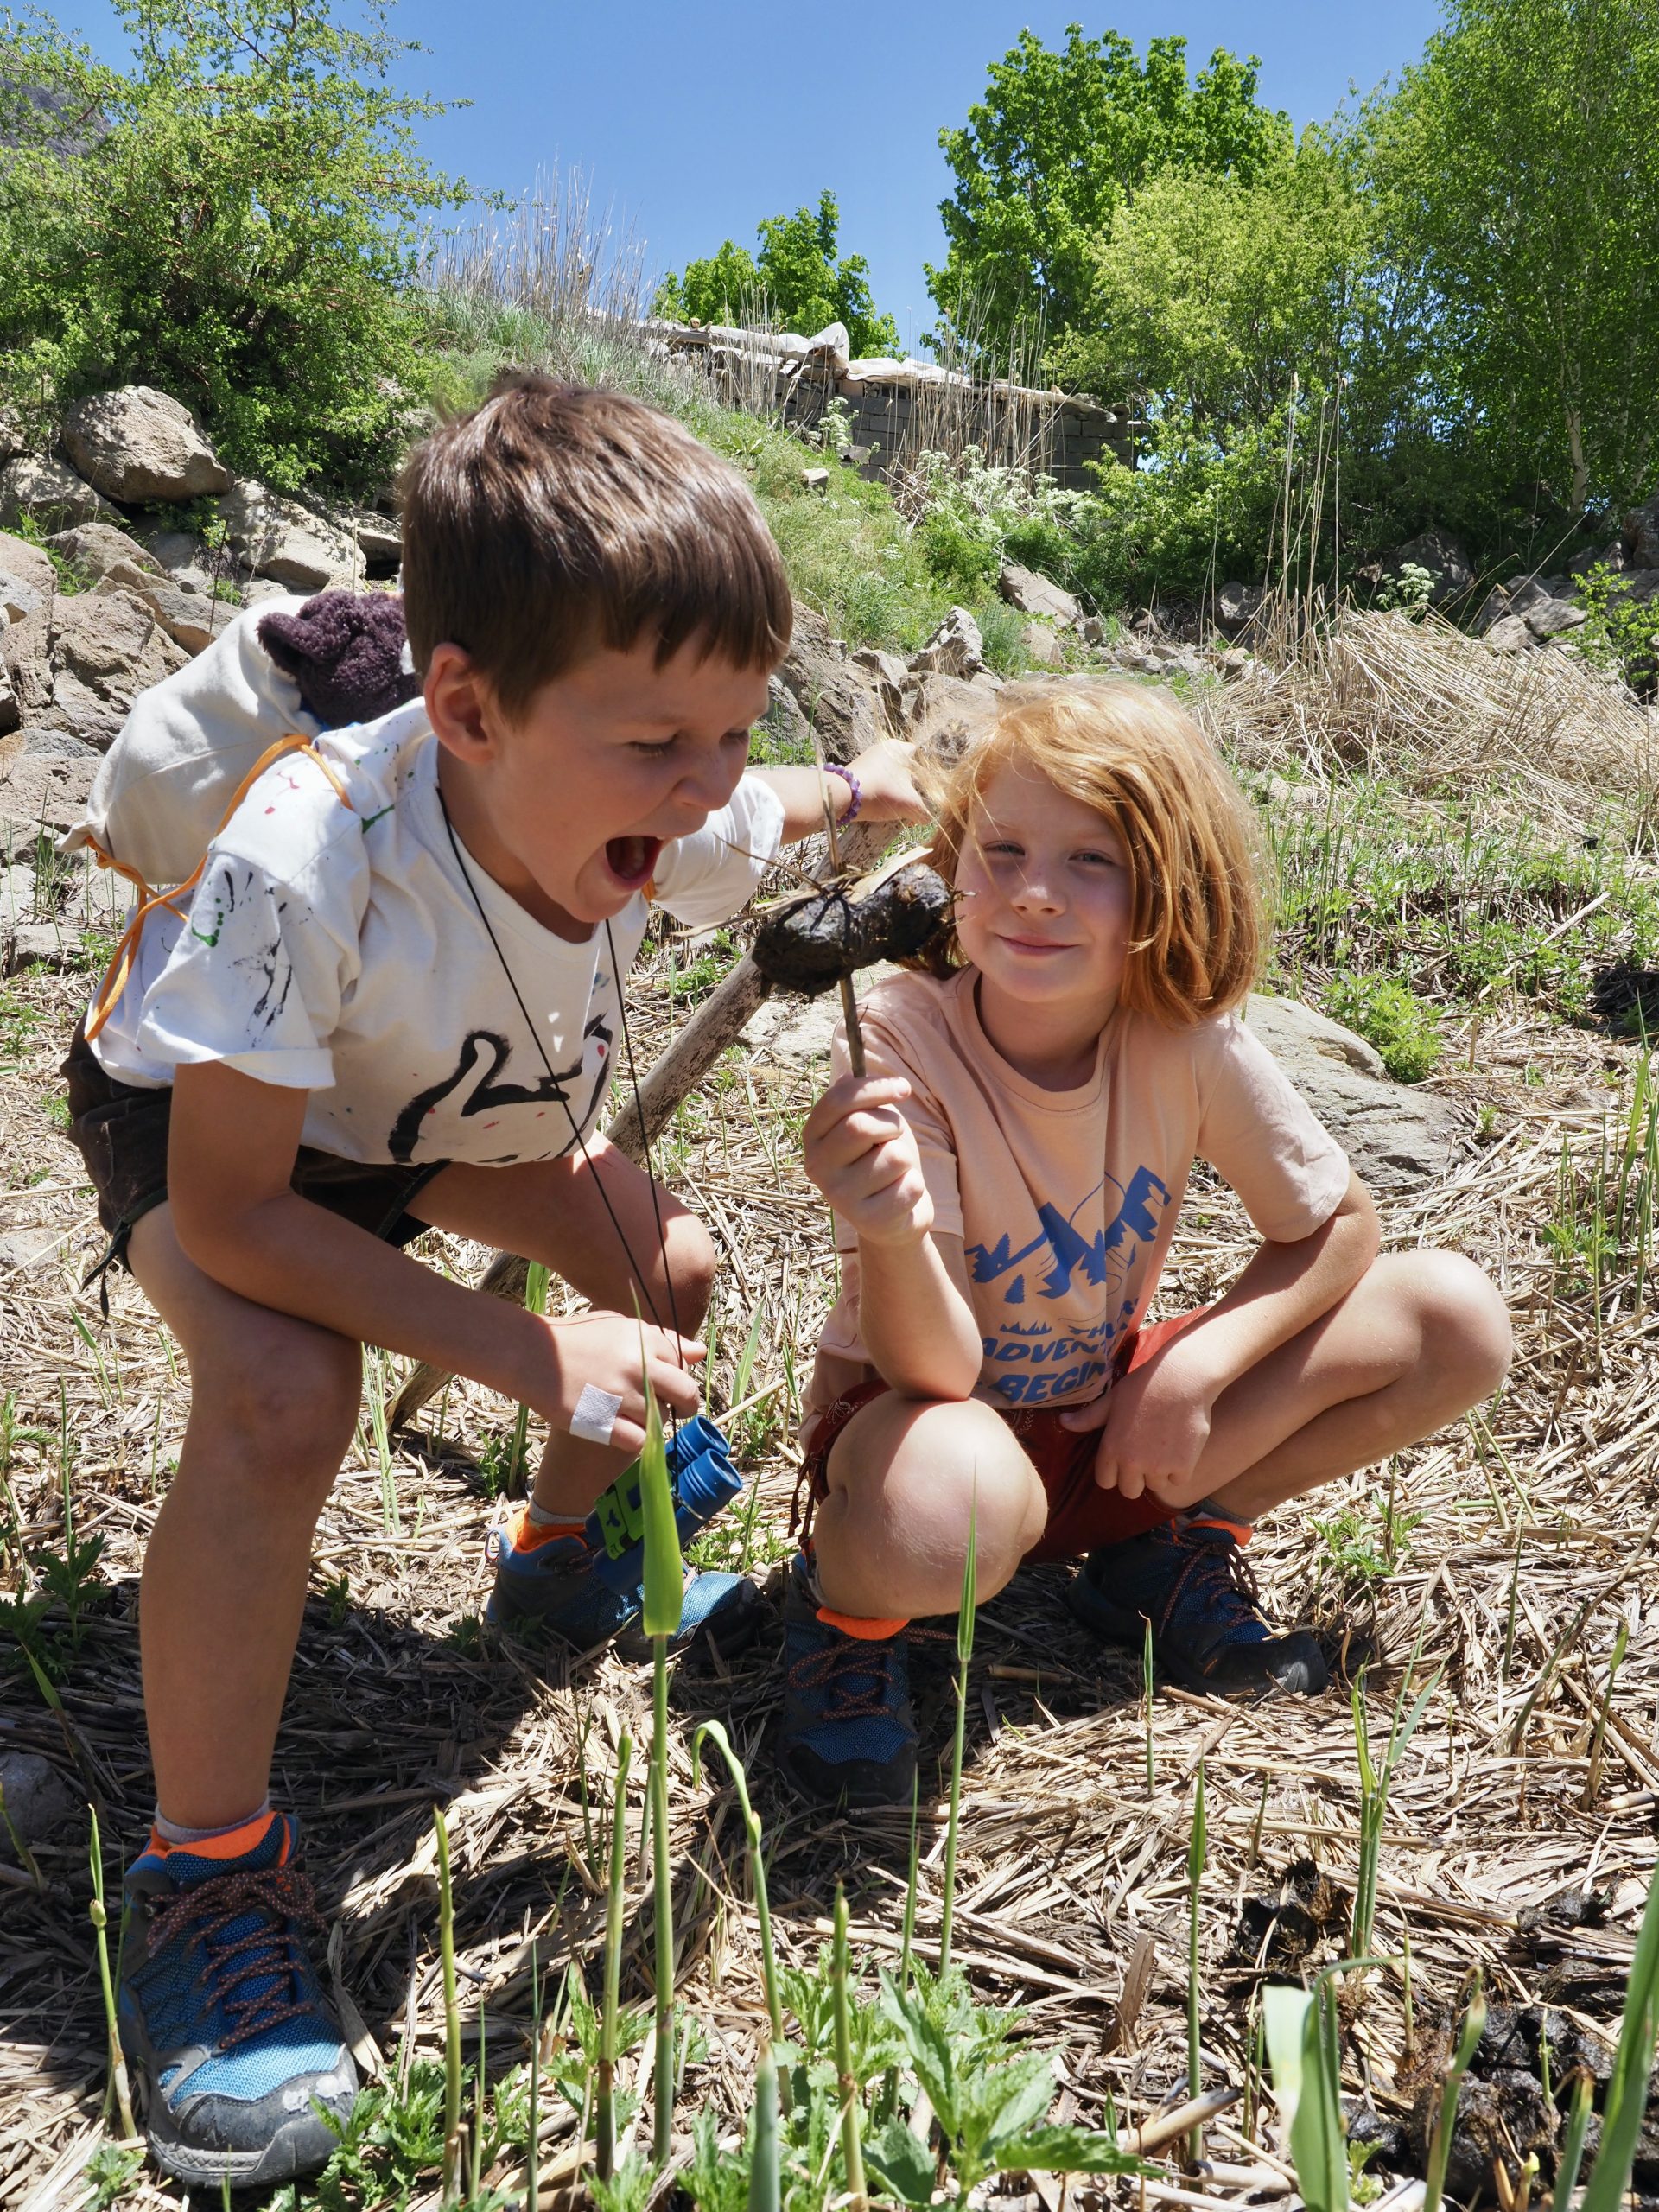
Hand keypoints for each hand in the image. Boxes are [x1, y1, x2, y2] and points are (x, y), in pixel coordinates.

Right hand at [524, 1311, 703, 1457]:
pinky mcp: (602, 1422)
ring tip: (633, 1416)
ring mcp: (621, 1396)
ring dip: (654, 1422)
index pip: (683, 1366)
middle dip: (685, 1406)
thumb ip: (662, 1339)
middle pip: (686, 1395)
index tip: (663, 1384)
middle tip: (674, 1410)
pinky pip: (640, 1442)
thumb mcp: (621, 1326)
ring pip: (662, 1420)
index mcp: (644, 1339)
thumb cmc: (578, 1338)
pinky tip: (623, 1433)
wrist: (532, 1354)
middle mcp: (638, 1366)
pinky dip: (637, 1441)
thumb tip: (700, 1353)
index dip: (676, 1378)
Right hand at [804, 1073, 933, 1247]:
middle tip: (895, 1136)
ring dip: (906, 1158)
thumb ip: (858, 1101)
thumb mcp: (870, 1124)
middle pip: (859, 1126)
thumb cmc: (881, 1159)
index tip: (904, 1088)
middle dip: (891, 1125)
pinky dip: (914, 1185)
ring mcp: (839, 1197)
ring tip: (895, 1170)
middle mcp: (817, 1167)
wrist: (893, 1215)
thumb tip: (850, 1073)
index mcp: (812, 1136)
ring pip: (892, 1157)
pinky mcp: (867, 1220)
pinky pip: (909, 1186)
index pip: (838, 1100)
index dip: (874, 1088)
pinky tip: (900, 1193)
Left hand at [849, 739, 929, 823]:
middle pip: (903, 770)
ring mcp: (867, 758)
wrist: (843, 796)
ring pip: (888, 777)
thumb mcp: (910, 805)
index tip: (925, 792)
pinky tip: (880, 807)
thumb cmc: (882, 793)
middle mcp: (883, 748)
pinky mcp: (855, 771)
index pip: (920, 757)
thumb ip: (923, 812)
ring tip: (895, 811)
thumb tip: (925, 819)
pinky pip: (874, 782)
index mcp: (900, 748)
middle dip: (908, 789)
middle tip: (910, 806)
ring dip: (893, 794)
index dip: (925, 776)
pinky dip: (878, 793)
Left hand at [1059, 1353, 1214, 1505]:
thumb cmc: (1143, 1386)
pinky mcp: (1183, 1466)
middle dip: (1135, 1477)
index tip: (1123, 1459)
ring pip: (1156, 1486)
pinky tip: (1181, 1448)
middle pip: (1130, 1490)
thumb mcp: (1111, 1400)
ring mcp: (1158, 1467)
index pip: (1105, 1481)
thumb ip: (1088, 1417)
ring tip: (1164, 1449)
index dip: (1114, 1472)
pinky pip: (1178, 1480)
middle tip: (1145, 1457)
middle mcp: (1132, 1463)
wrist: (1181, 1379)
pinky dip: (1180, 1469)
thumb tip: (1062, 1422)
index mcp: (1110, 1449)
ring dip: (1159, 1473)